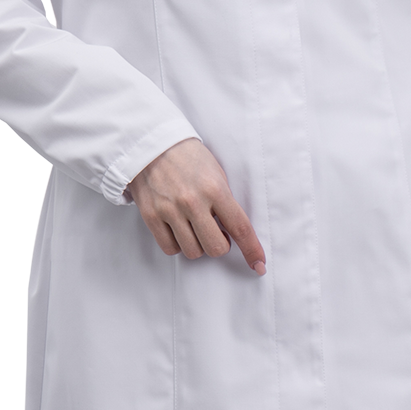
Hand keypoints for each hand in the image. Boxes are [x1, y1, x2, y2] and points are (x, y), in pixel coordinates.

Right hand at [127, 138, 265, 273]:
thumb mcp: (216, 173)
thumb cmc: (188, 158)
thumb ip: (225, 201)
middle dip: (219, 245)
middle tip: (215, 231)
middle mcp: (192, 202)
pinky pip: (170, 248)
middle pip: (216, 248)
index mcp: (214, 189)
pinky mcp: (151, 216)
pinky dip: (177, 245)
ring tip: (194, 227)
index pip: (240, 227)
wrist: (151, 145)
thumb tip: (233, 231)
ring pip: (193, 252)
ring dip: (198, 245)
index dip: (251, 250)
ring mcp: (170, 210)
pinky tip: (178, 230)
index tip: (259, 264)